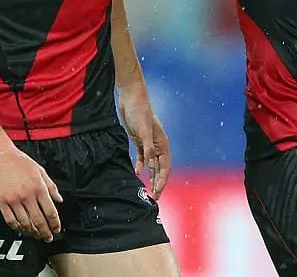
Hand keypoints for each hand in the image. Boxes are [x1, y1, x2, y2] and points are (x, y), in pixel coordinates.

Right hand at [0, 144, 62, 241]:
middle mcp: (27, 195)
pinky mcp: (1, 202)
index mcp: (39, 187)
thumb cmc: (20, 161)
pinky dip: (17, 227)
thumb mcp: (40, 170)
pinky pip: (10, 220)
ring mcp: (13, 200)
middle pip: (39, 220)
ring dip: (32, 232)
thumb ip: (51, 186)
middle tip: (48, 237)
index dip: (55, 223)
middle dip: (45, 232)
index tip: (56, 229)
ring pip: (25, 223)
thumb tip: (59, 200)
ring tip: (36, 235)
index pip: (50, 211)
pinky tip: (22, 229)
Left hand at [118, 82, 171, 197]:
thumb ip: (147, 146)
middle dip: (158, 183)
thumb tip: (149, 163)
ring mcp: (149, 143)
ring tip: (147, 190)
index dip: (162, 181)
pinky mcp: (140, 140)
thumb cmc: (140, 112)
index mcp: (163, 144)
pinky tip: (137, 173)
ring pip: (152, 165)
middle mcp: (158, 145)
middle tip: (153, 197)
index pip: (165, 167)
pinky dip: (140, 165)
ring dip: (151, 176)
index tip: (156, 192)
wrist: (131, 98)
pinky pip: (142, 157)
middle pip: (160, 168)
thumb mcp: (143, 129)